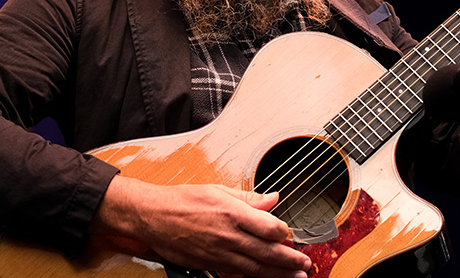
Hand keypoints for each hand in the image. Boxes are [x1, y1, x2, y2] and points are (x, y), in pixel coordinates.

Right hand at [94, 176, 310, 277]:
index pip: (269, 227)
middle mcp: (229, 236)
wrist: (154, 216)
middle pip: (267, 252)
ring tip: (295, 277)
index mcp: (233, 213)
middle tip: (305, 264)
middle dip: (290, 260)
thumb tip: (273, 198)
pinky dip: (254, 277)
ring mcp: (220, 253)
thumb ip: (249, 197)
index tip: (290, 232)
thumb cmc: (183, 200)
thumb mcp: (218, 189)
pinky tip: (266, 277)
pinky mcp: (211, 264)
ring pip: (256, 268)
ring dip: (278, 274)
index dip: (285, 232)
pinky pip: (238, 274)